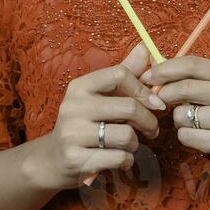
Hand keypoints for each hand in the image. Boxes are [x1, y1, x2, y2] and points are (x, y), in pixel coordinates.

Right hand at [25, 41, 166, 190]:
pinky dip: (127, 161)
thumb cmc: (84, 124)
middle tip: (152, 129)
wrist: (53, 159)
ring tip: (129, 145)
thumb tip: (145, 47)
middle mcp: (73, 106)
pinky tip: (120, 159)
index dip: (144, 89)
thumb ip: (123, 74)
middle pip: (129, 107)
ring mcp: (72, 134)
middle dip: (148, 120)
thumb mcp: (99, 97)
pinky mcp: (76, 159)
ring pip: (127, 135)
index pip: (120, 74)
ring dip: (135, 143)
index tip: (155, 103)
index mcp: (80, 86)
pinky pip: (120, 158)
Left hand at [140, 55, 209, 177]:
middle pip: (184, 88)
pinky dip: (186, 137)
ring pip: (182, 114)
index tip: (148, 75)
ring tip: (195, 123)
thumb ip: (194, 77)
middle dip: (164, 93)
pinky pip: (185, 135)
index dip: (165, 68)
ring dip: (179, 119)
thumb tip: (155, 65)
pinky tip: (201, 138)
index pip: (192, 64)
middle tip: (159, 100)